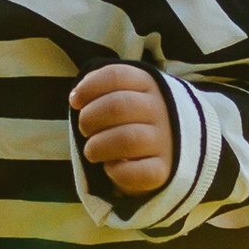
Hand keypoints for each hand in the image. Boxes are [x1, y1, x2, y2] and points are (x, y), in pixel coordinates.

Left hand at [73, 62, 172, 193]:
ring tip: (92, 150)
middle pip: (117, 106)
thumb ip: (101, 88)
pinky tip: (112, 166)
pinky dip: (115, 171)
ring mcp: (166, 141)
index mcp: (150, 86)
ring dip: (97, 146)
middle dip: (89, 118)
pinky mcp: (164, 170)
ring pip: (126, 140)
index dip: (88, 87)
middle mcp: (162, 110)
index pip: (116, 76)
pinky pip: (135, 172)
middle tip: (85, 129)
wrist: (173, 149)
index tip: (75, 101)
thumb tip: (76, 97)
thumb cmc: (136, 118)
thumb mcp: (126, 93)